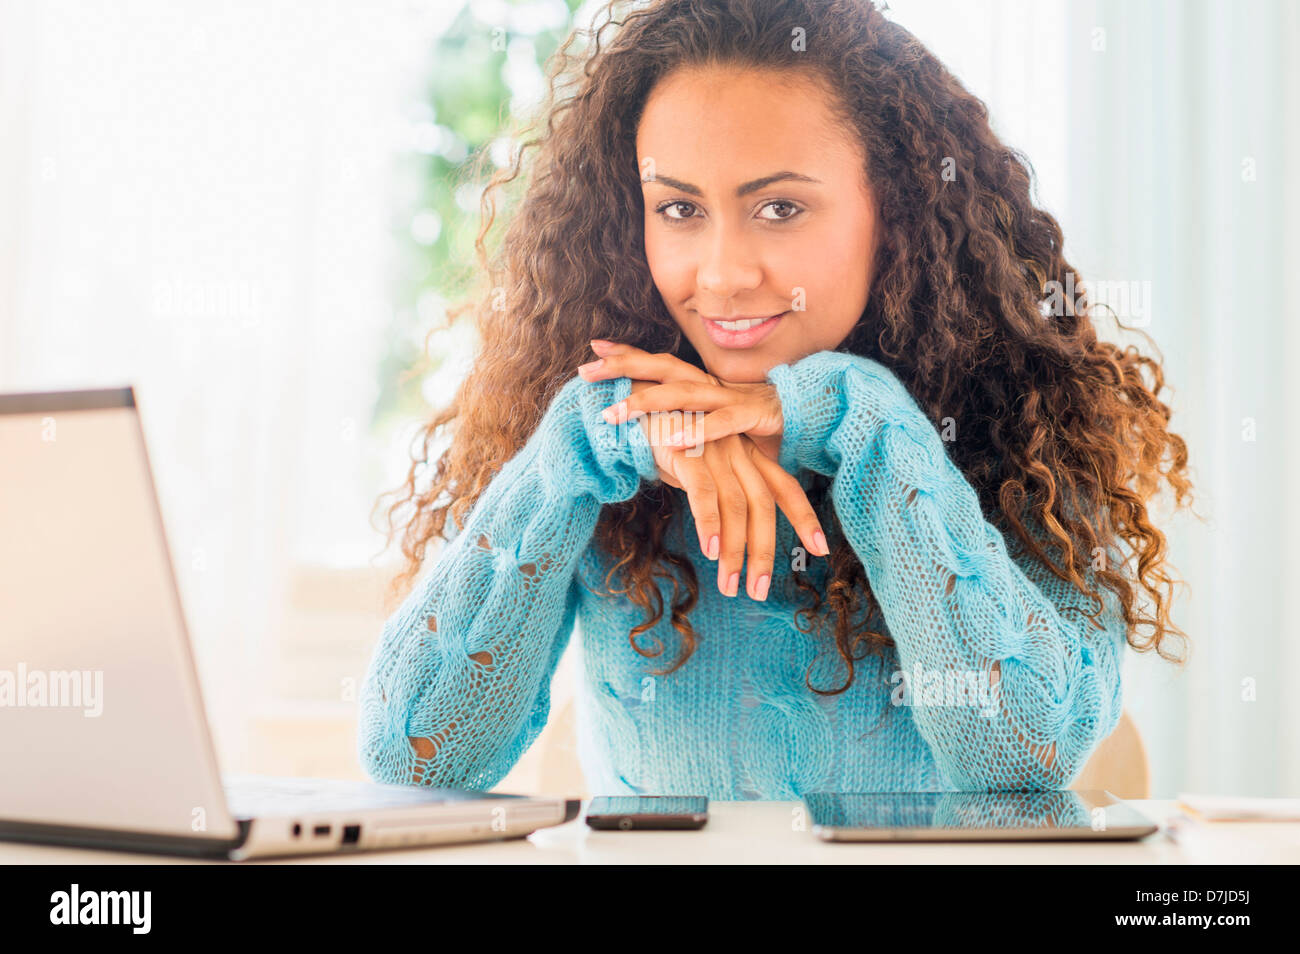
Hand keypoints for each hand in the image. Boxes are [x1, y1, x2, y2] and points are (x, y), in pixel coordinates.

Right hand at [578, 343, 828, 599]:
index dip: (804, 517)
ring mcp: (714, 450)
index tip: (822, 549)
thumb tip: (722, 535)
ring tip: (730, 585)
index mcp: (746, 454)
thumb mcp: (700, 467)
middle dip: (763, 551)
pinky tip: (712, 550)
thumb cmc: (666, 437)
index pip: (784, 487)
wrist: (632, 400)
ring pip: (736, 506)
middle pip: (762, 505)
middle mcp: (737, 452)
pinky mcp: (688, 452)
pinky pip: (704, 492)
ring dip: (735, 550)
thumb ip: (716, 495)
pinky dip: (711, 522)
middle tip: (758, 591)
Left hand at [583, 339, 784, 462]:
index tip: (592, 348)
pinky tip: (673, 440)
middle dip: (623, 367)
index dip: (627, 354)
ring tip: (614, 413)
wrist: (809, 417)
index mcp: (701, 383)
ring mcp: (730, 399)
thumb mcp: (714, 422)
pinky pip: (721, 425)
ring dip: (646, 403)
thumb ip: (686, 423)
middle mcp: (711, 385)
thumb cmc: (756, 424)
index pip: (658, 362)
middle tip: (585, 370)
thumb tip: (652, 432)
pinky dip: (698, 432)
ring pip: (682, 396)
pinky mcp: (751, 418)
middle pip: (661, 368)